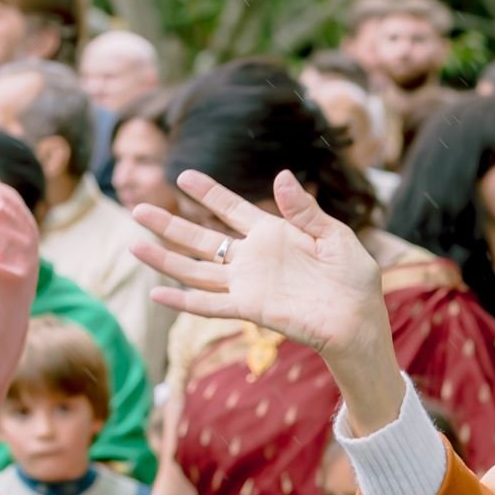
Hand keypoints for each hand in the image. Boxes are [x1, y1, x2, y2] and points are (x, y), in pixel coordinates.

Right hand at [131, 170, 387, 364]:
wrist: (359, 320)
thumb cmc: (354, 279)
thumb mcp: (335, 236)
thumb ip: (304, 210)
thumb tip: (281, 175)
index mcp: (274, 234)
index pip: (232, 208)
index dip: (208, 193)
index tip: (183, 175)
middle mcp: (254, 258)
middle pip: (202, 238)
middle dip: (170, 224)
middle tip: (138, 208)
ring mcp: (248, 283)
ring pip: (196, 269)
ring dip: (165, 258)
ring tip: (135, 245)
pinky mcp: (250, 307)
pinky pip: (210, 305)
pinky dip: (183, 301)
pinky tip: (157, 294)